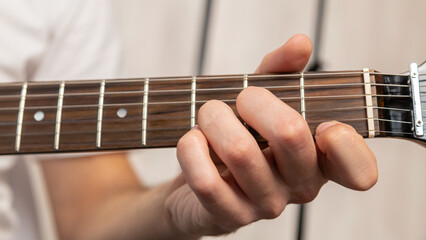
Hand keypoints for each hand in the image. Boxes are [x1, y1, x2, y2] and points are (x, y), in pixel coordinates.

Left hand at [166, 34, 377, 236]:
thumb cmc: (239, 136)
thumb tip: (300, 44)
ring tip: (208, 114)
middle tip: (240, 98)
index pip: (358, 170)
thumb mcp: (261, 100)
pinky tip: (193, 140)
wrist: (196, 181)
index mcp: (318, 160)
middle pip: (290, 134)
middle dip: (253, 99)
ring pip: (239, 152)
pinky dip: (192, 148)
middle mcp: (298, 186)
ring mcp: (265, 204)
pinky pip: (207, 181)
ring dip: (214, 118)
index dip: (347, 145)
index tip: (323, 123)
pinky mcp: (229, 217)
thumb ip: (281, 72)